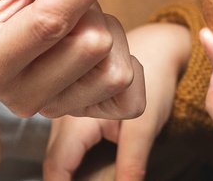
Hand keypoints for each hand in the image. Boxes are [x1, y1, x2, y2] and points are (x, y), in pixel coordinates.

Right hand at [0, 0, 144, 121]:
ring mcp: (50, 109)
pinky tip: (97, 42)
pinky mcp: (79, 113)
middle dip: (92, 4)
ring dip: (107, 30)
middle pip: (94, 45)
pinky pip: (130, 97)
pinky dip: (126, 61)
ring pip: (116, 69)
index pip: (51, 22)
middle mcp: (17, 97)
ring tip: (76, 17)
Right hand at [44, 22, 192, 180]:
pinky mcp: (73, 108)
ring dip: (70, 169)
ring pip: (59, 150)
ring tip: (90, 178)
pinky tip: (89, 168)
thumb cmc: (155, 78)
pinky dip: (75, 156)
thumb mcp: (146, 124)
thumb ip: (132, 161)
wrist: (158, 44)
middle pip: (55, 160)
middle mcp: (63, 111)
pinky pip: (67, 140)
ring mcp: (65, 109)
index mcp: (76, 116)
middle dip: (65, 179)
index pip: (56, 167)